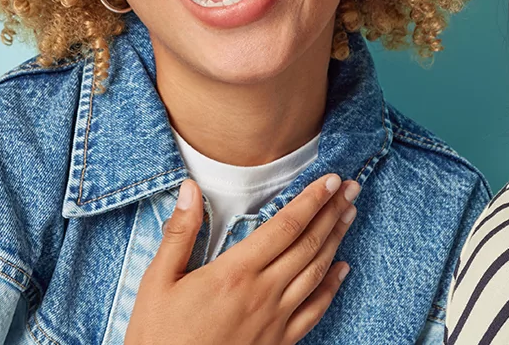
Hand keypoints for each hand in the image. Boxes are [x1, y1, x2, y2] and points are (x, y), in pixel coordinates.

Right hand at [124, 174, 359, 344]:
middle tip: (351, 188)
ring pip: (317, 272)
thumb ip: (180, 234)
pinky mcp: (279, 342)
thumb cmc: (158, 336)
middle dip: (332, 212)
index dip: (311, 201)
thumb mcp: (158, 281)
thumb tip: (191, 190)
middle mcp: (262, 293)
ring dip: (336, 240)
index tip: (329, 180)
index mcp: (234, 273)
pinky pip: (315, 310)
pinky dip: (333, 287)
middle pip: (308, 244)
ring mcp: (275, 319)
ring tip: (349, 215)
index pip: (285, 226)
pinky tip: (342, 269)